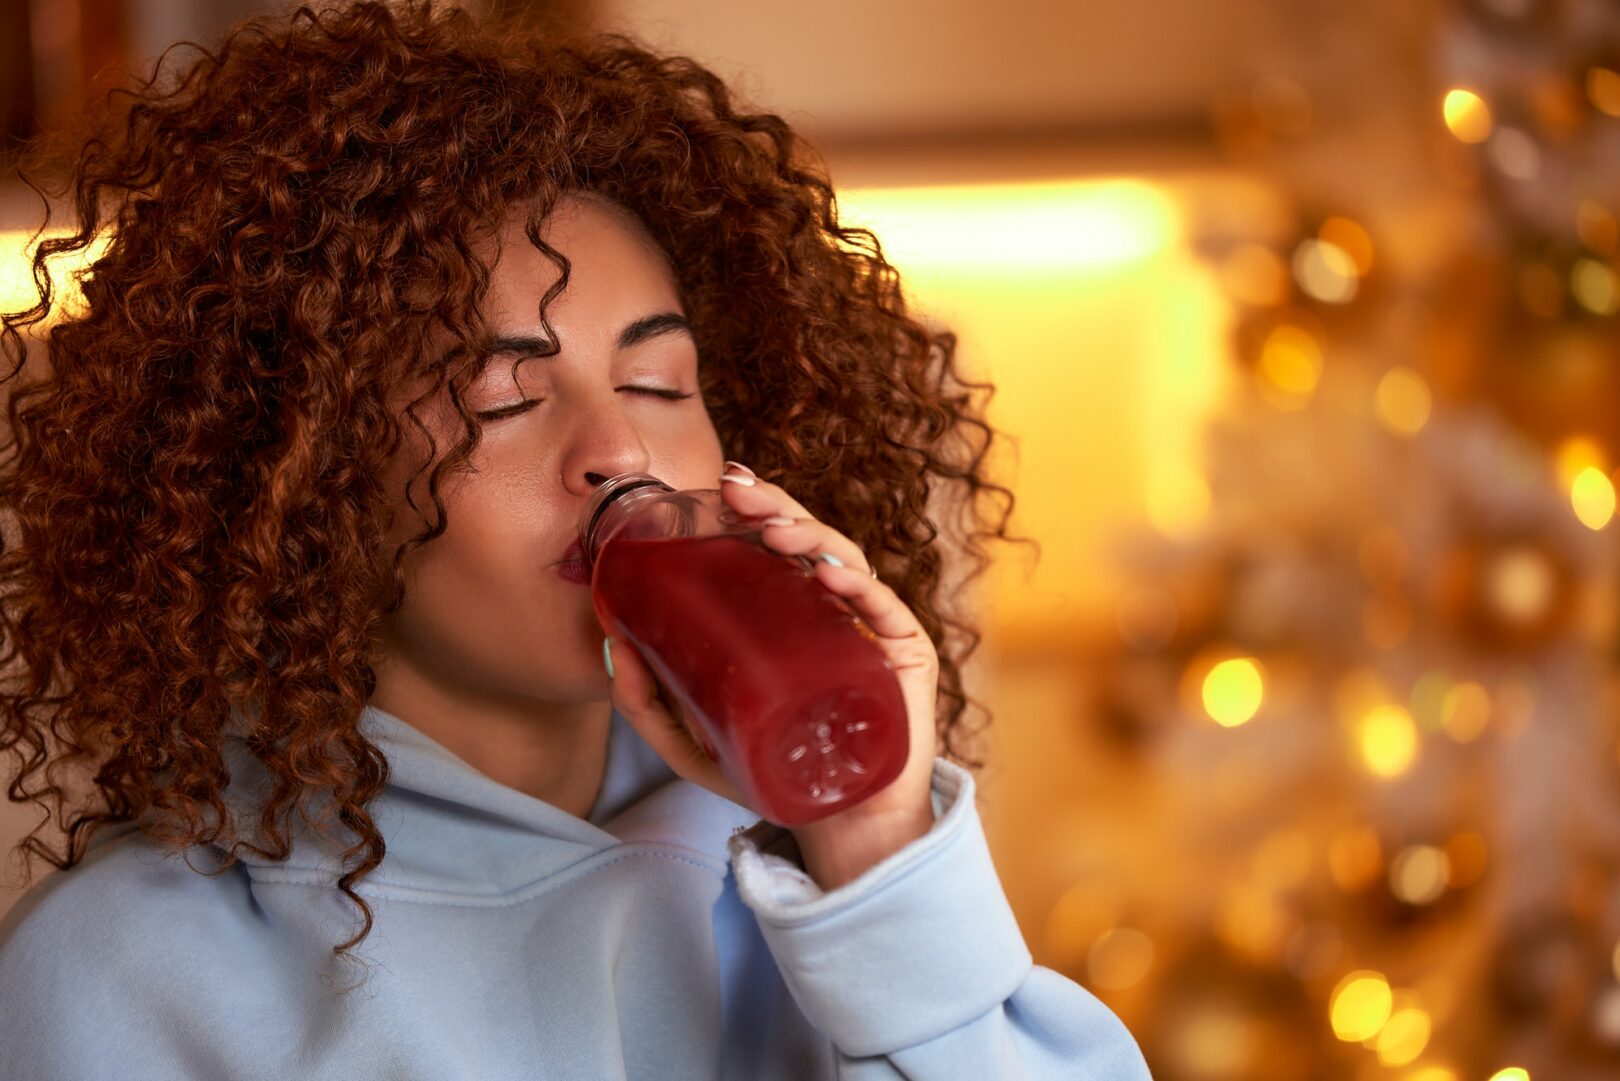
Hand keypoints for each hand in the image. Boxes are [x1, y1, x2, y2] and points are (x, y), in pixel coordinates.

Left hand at [604, 461, 939, 887]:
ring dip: (811, 537)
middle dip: (776, 507)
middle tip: (738, 493)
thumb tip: (609, 645)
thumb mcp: (692, 742)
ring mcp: (872, 630)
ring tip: (773, 531)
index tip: (724, 485)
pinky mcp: (906, 658)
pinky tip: (830, 577)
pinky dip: (860, 587)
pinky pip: (887, 610)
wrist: (835, 827)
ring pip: (848, 564)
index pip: (780, 546)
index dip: (759, 508)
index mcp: (795, 612)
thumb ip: (648, 703)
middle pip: (811, 542)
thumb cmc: (772, 773)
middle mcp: (836, 610)